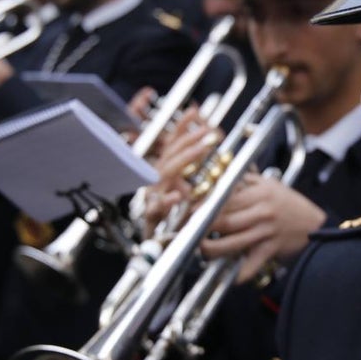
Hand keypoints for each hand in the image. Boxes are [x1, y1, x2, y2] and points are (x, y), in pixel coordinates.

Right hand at [139, 109, 220, 236]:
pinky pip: (155, 208)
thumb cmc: (171, 216)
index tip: (195, 111)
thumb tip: (205, 135)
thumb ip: (191, 165)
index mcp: (162, 172)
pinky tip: (181, 194)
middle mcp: (155, 181)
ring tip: (203, 150)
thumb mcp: (184, 187)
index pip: (170, 144)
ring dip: (184, 160)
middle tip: (210, 133)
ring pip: (165, 174)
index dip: (182, 127)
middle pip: (170, 155)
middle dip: (189, 141)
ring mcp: (152, 197)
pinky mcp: (150, 217)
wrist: (156, 248)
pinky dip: (167, 200)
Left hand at [201, 174, 324, 282]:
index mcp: (260, 194)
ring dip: (213, 249)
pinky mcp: (270, 250)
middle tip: (189, 231)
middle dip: (203, 228)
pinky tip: (228, 276)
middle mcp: (262, 213)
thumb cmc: (290, 203)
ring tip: (202, 250)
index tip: (192, 211)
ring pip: (232, 243)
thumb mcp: (270, 185)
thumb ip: (246, 181)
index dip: (205, 206)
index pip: (226, 199)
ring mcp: (266, 233)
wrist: (315, 224)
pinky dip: (240, 273)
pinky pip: (252, 264)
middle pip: (225, 221)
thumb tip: (222, 175)